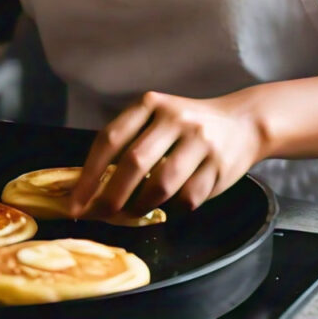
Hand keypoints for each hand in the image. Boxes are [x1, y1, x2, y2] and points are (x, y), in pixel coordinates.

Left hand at [69, 89, 264, 217]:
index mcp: (150, 103)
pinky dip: (172, 209)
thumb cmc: (185, 125)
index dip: (89, 172)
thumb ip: (129, 140)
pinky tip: (165, 207)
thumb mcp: (156, 117)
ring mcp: (199, 141)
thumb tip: (91, 184)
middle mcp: (174, 118)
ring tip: (128, 214)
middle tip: (96, 215)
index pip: (110, 138)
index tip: (75, 200)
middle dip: (110, 196)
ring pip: (162, 185)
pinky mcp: (219, 165)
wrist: (242, 122)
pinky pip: (188, 198)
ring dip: (140, 206)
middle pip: (133, 163)